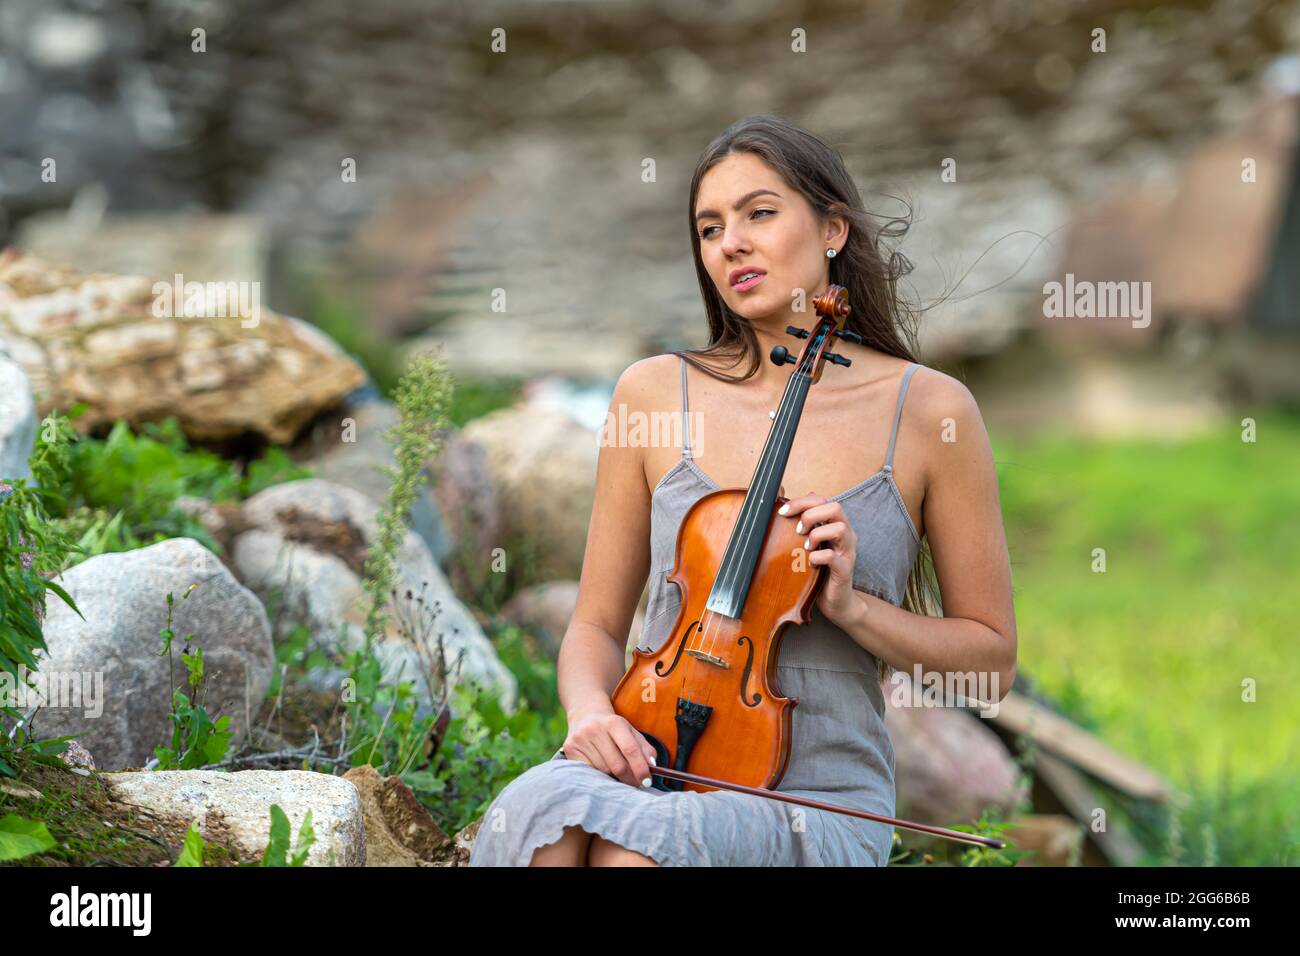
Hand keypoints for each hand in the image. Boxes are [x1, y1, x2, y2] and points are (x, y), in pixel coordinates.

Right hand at [562, 705, 657, 788]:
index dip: (640, 768)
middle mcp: (595, 729)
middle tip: (636, 784)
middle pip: (617, 765)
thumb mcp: (631, 732)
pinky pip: (589, 772)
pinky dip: (599, 776)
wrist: (586, 715)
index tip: (647, 781)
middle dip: (629, 778)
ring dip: (615, 778)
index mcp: (614, 722)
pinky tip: (603, 771)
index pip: (630, 750)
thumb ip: (645, 749)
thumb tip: (652, 767)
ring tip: (618, 775)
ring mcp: (581, 739)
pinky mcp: (570, 749)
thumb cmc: (614, 729)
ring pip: (603, 771)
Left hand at [778, 494, 859, 629]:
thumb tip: (781, 504)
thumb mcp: (807, 545)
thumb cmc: (818, 571)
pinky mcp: (845, 570)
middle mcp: (845, 534)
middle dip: (811, 514)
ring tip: (805, 546)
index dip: (801, 502)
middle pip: (835, 507)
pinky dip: (818, 556)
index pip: (822, 500)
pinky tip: (810, 562)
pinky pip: (833, 556)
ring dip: (817, 534)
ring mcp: (847, 551)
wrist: (835, 602)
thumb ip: (800, 526)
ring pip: (839, 528)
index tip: (782, 511)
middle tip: (797, 530)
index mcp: (835, 525)